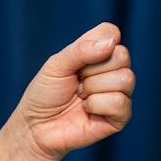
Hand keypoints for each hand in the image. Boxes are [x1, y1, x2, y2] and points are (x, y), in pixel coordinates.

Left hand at [16, 23, 135, 158]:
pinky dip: (96, 106)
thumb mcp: (56, 65)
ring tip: (80, 97)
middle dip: (91, 70)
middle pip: (122, 55)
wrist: (36, 127)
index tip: (75, 61)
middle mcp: (113, 70)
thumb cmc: (44, 94)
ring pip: (125, 79)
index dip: (94, 44)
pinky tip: (87, 110)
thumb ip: (80, 50)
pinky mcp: (121, 116)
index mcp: (98, 53)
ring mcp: (119, 93)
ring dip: (92, 89)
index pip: (111, 33)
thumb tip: (112, 44)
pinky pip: (120, 102)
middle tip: (76, 82)